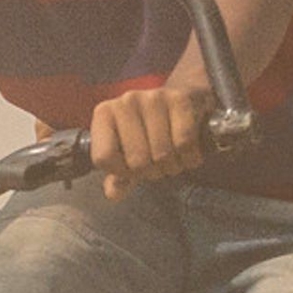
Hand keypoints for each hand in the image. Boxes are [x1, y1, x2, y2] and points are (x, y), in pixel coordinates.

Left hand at [87, 81, 212, 200]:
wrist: (179, 105)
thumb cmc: (148, 132)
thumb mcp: (128, 155)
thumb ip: (119, 177)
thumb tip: (113, 194)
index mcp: (104, 114)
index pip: (104, 158)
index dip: (121, 172)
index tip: (131, 168)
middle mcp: (125, 101)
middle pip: (136, 160)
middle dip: (151, 172)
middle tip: (157, 165)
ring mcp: (152, 98)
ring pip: (162, 153)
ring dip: (171, 166)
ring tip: (172, 159)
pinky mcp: (179, 99)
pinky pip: (184, 143)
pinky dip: (189, 157)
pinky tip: (187, 154)